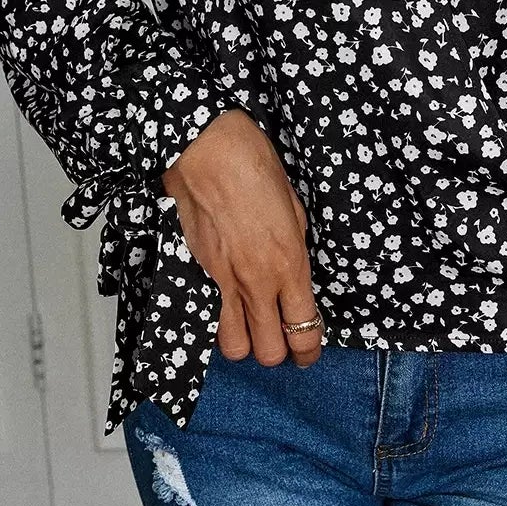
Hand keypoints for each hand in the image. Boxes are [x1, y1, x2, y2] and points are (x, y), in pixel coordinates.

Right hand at [162, 109, 322, 366]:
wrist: (209, 153)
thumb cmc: (256, 169)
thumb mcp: (295, 212)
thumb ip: (295, 252)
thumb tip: (293, 274)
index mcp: (290, 265)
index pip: (304, 330)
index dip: (309, 349)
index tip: (308, 350)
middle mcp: (258, 282)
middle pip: (270, 352)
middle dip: (279, 352)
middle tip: (281, 340)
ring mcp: (224, 282)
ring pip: (235, 347)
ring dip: (246, 343)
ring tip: (252, 328)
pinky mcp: (198, 273)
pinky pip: (209, 318)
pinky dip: (219, 322)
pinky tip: (226, 307)